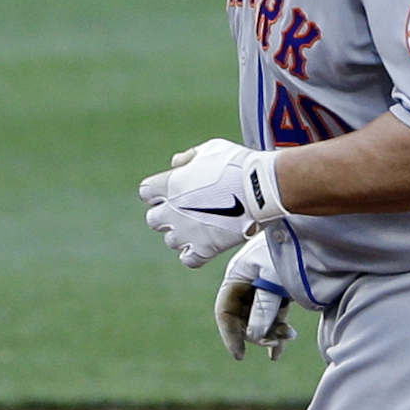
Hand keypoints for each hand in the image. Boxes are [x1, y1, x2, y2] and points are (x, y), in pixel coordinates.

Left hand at [140, 139, 286, 267]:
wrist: (262, 188)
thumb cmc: (239, 165)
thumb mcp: (211, 149)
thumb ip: (190, 157)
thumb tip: (177, 163)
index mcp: (169, 184)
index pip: (147, 192)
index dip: (159, 192)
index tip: (173, 191)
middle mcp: (172, 210)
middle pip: (154, 220)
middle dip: (167, 216)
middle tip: (185, 213)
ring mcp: (187, 231)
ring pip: (171, 241)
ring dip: (182, 236)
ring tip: (201, 229)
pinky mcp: (205, 248)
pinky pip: (189, 260)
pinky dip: (194, 256)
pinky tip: (205, 247)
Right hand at [213, 238, 294, 360]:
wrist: (314, 234)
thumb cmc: (289, 252)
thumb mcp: (273, 280)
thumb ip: (263, 308)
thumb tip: (255, 336)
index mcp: (237, 277)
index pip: (226, 312)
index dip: (231, 335)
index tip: (240, 355)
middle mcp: (246, 283)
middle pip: (243, 318)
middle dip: (258, 333)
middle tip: (277, 342)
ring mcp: (262, 287)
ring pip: (260, 319)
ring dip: (272, 332)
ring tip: (290, 337)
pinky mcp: (279, 291)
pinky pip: (273, 316)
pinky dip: (278, 330)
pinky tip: (278, 351)